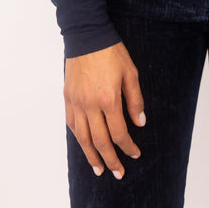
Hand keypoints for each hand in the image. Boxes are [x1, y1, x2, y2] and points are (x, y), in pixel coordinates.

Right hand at [64, 41, 145, 178]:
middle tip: (118, 172)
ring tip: (99, 169)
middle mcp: (90, 104)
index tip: (135, 154)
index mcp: (109, 99)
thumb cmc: (111, 51)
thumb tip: (140, 123)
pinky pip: (72, 123)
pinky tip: (84, 145)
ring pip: (83, 137)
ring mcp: (77, 102)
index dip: (128, 147)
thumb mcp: (131, 72)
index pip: (119, 132)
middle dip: (111, 160)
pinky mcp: (68, 97)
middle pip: (100, 141)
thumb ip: (135, 100)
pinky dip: (78, 138)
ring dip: (91, 156)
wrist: (87, 35)